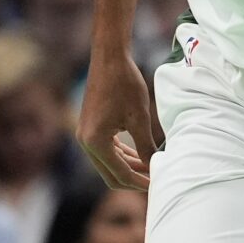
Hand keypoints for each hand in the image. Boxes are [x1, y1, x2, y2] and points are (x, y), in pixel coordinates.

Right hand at [77, 51, 159, 190]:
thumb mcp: (139, 118)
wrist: (109, 58)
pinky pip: (106, 150)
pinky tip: (139, 155)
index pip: (120, 174)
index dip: (140, 182)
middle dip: (133, 179)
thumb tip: (155, 167)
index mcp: (95, 142)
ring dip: (129, 167)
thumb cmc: (124, 84)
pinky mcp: (90, 127)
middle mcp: (85, 142)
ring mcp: (85, 135)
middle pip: (111, 174)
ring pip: (108, 163)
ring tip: (151, 168)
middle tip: (155, 181)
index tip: (158, 184)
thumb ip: (145, 146)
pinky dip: (122, 155)